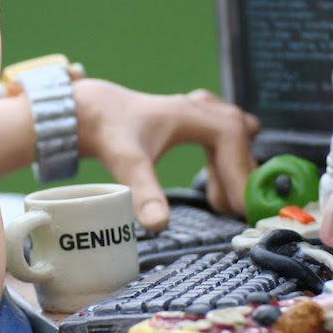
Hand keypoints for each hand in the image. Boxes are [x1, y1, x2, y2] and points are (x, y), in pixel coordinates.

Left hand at [73, 80, 259, 231]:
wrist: (91, 111)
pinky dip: (225, 161)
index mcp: (187, 113)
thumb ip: (143, 192)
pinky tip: (215, 186)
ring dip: (233, 169)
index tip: (239, 205)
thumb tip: (158, 224)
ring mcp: (197, 110)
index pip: (231, 137)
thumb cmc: (109, 130)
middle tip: (232, 210)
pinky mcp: (193, 118)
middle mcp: (198, 108)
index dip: (240, 171)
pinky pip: (223, 137)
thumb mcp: (125, 163)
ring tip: (219, 203)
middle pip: (238, 137)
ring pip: (233, 137)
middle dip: (240, 174)